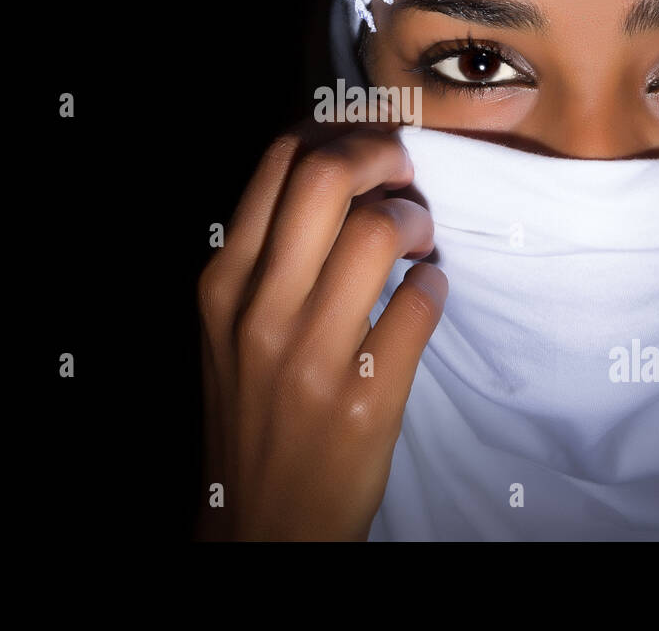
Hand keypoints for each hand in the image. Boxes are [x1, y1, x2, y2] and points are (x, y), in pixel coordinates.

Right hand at [195, 120, 445, 539]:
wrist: (262, 526)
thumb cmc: (254, 414)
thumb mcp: (230, 328)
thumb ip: (267, 255)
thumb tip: (336, 172)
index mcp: (223, 284)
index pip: (280, 161)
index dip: (339, 132)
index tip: (370, 148)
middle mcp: (257, 311)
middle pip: (326, 175)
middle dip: (381, 155)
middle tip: (405, 174)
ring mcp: (309, 357)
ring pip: (378, 231)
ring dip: (416, 221)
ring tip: (418, 241)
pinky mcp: (363, 400)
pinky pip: (421, 303)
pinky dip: (435, 283)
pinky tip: (427, 291)